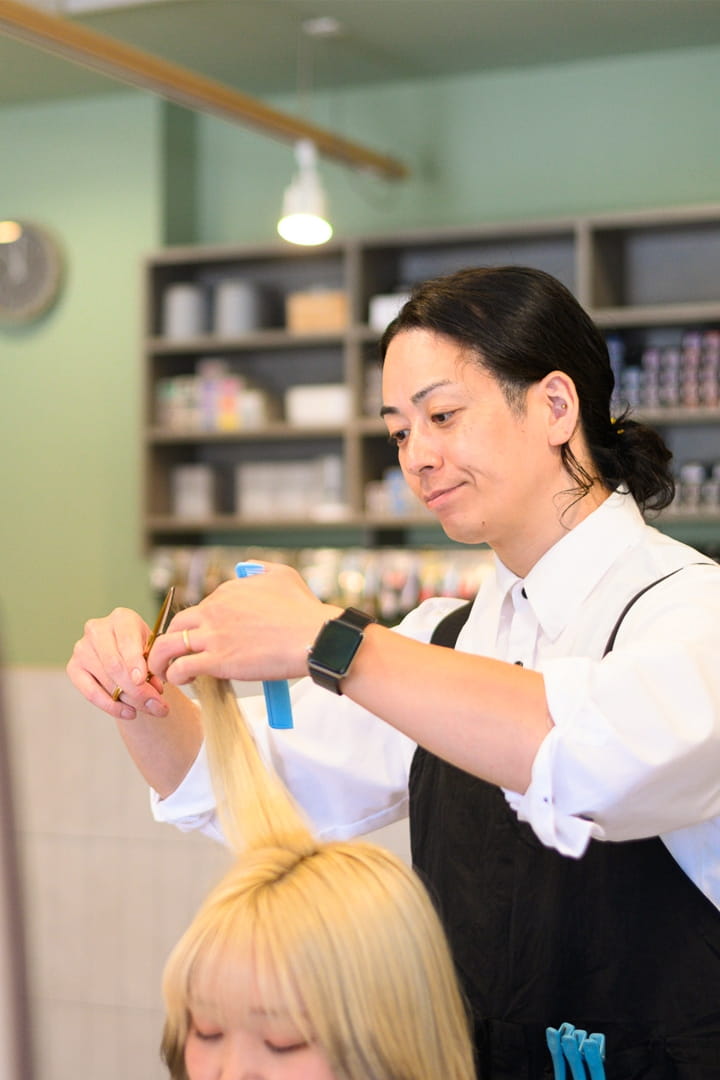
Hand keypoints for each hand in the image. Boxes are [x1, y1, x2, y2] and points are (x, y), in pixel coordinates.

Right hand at [66, 607, 169, 720]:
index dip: (134, 662)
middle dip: (137, 689)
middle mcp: (98, 629)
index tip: (143, 681)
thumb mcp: (154, 652)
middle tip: (156, 706)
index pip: (126, 641)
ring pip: (105, 680)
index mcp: (122, 618)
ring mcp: (82, 648)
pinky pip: (90, 692)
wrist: (129, 654)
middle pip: (114, 664)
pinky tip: (128, 713)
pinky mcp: (73, 667)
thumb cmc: (145, 650)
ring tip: (149, 709)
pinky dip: (111, 706)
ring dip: (129, 700)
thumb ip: (155, 668)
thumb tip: (154, 692)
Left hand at [149, 562, 339, 685]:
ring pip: (168, 645)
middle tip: (175, 656)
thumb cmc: (304, 610)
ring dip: (160, 659)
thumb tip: (245, 567)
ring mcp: (214, 634)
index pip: (200, 608)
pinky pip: (181, 667)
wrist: (315, 637)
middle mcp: (216, 609)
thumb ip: (260, 568)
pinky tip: (183, 680)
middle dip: (170, 640)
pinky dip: (175, 675)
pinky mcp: (218, 660)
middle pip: (175, 624)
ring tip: (165, 672)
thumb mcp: (283, 575)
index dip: (198, 627)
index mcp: (229, 590)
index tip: (202, 641)